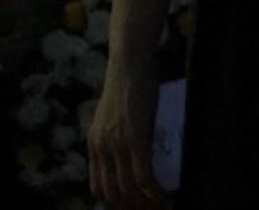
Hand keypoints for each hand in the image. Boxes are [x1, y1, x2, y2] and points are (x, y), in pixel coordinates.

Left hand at [88, 65, 162, 207]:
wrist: (129, 62)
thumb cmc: (127, 84)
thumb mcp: (113, 115)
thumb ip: (114, 135)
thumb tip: (129, 153)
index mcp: (94, 144)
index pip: (99, 188)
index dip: (115, 204)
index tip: (133, 206)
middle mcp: (101, 147)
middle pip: (112, 194)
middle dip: (131, 207)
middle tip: (150, 207)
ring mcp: (117, 144)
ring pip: (128, 189)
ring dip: (145, 202)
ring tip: (160, 203)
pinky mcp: (136, 138)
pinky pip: (143, 176)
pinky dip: (154, 191)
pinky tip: (164, 194)